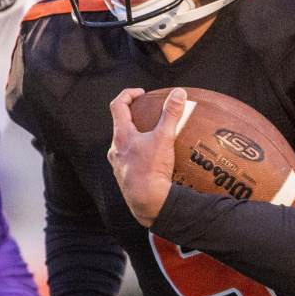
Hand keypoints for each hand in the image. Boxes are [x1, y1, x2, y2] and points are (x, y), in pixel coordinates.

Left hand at [108, 87, 185, 225]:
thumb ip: (171, 114)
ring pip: (124, 144)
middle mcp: (115, 149)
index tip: (142, 93)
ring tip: (153, 136)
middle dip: (134, 116)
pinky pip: (129, 160)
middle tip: (148, 113)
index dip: (128, 94)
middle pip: (120, 125)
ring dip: (136, 136)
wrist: (148, 202)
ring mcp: (118, 164)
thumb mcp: (164, 138)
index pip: (117, 105)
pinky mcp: (124, 177)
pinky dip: (139, 154)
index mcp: (121, 136)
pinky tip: (154, 159)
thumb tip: (179, 92)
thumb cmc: (152, 169)